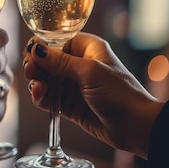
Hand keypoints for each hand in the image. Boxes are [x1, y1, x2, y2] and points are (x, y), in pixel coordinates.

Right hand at [23, 32, 163, 159]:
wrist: (136, 126)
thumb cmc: (120, 93)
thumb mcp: (89, 72)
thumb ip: (60, 61)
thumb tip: (36, 49)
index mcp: (86, 47)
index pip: (55, 41)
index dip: (41, 47)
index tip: (32, 55)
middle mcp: (78, 64)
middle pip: (45, 60)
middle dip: (35, 65)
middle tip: (32, 72)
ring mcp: (72, 85)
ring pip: (44, 79)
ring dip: (37, 82)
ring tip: (38, 88)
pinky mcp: (69, 104)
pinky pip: (48, 97)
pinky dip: (40, 97)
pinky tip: (40, 96)